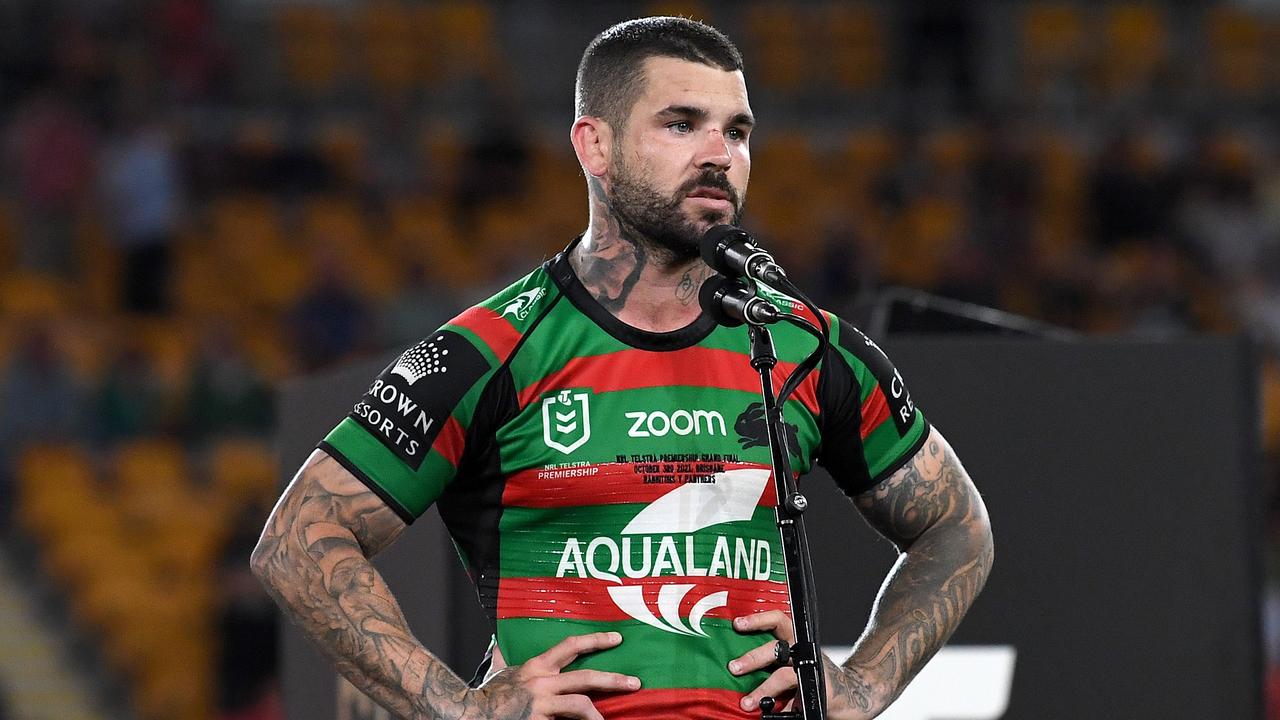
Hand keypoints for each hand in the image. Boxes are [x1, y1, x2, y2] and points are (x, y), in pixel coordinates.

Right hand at [470, 631, 639, 719]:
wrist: (468, 715)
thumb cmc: (489, 697)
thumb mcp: (505, 673)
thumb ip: (511, 659)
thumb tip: (504, 644)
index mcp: (536, 666)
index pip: (571, 646)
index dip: (596, 640)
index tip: (617, 638)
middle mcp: (541, 683)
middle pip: (586, 678)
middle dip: (614, 680)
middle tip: (634, 683)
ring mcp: (541, 705)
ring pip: (580, 706)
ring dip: (598, 716)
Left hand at [728, 611, 880, 719]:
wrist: (854, 694)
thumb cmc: (817, 677)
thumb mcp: (796, 662)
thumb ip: (774, 662)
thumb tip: (738, 668)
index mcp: (797, 640)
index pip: (778, 621)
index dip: (758, 620)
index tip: (738, 624)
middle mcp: (804, 652)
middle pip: (776, 648)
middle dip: (753, 658)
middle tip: (734, 667)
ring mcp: (812, 671)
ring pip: (783, 676)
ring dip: (762, 689)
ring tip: (747, 703)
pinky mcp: (818, 691)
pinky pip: (793, 701)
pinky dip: (782, 710)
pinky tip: (775, 714)